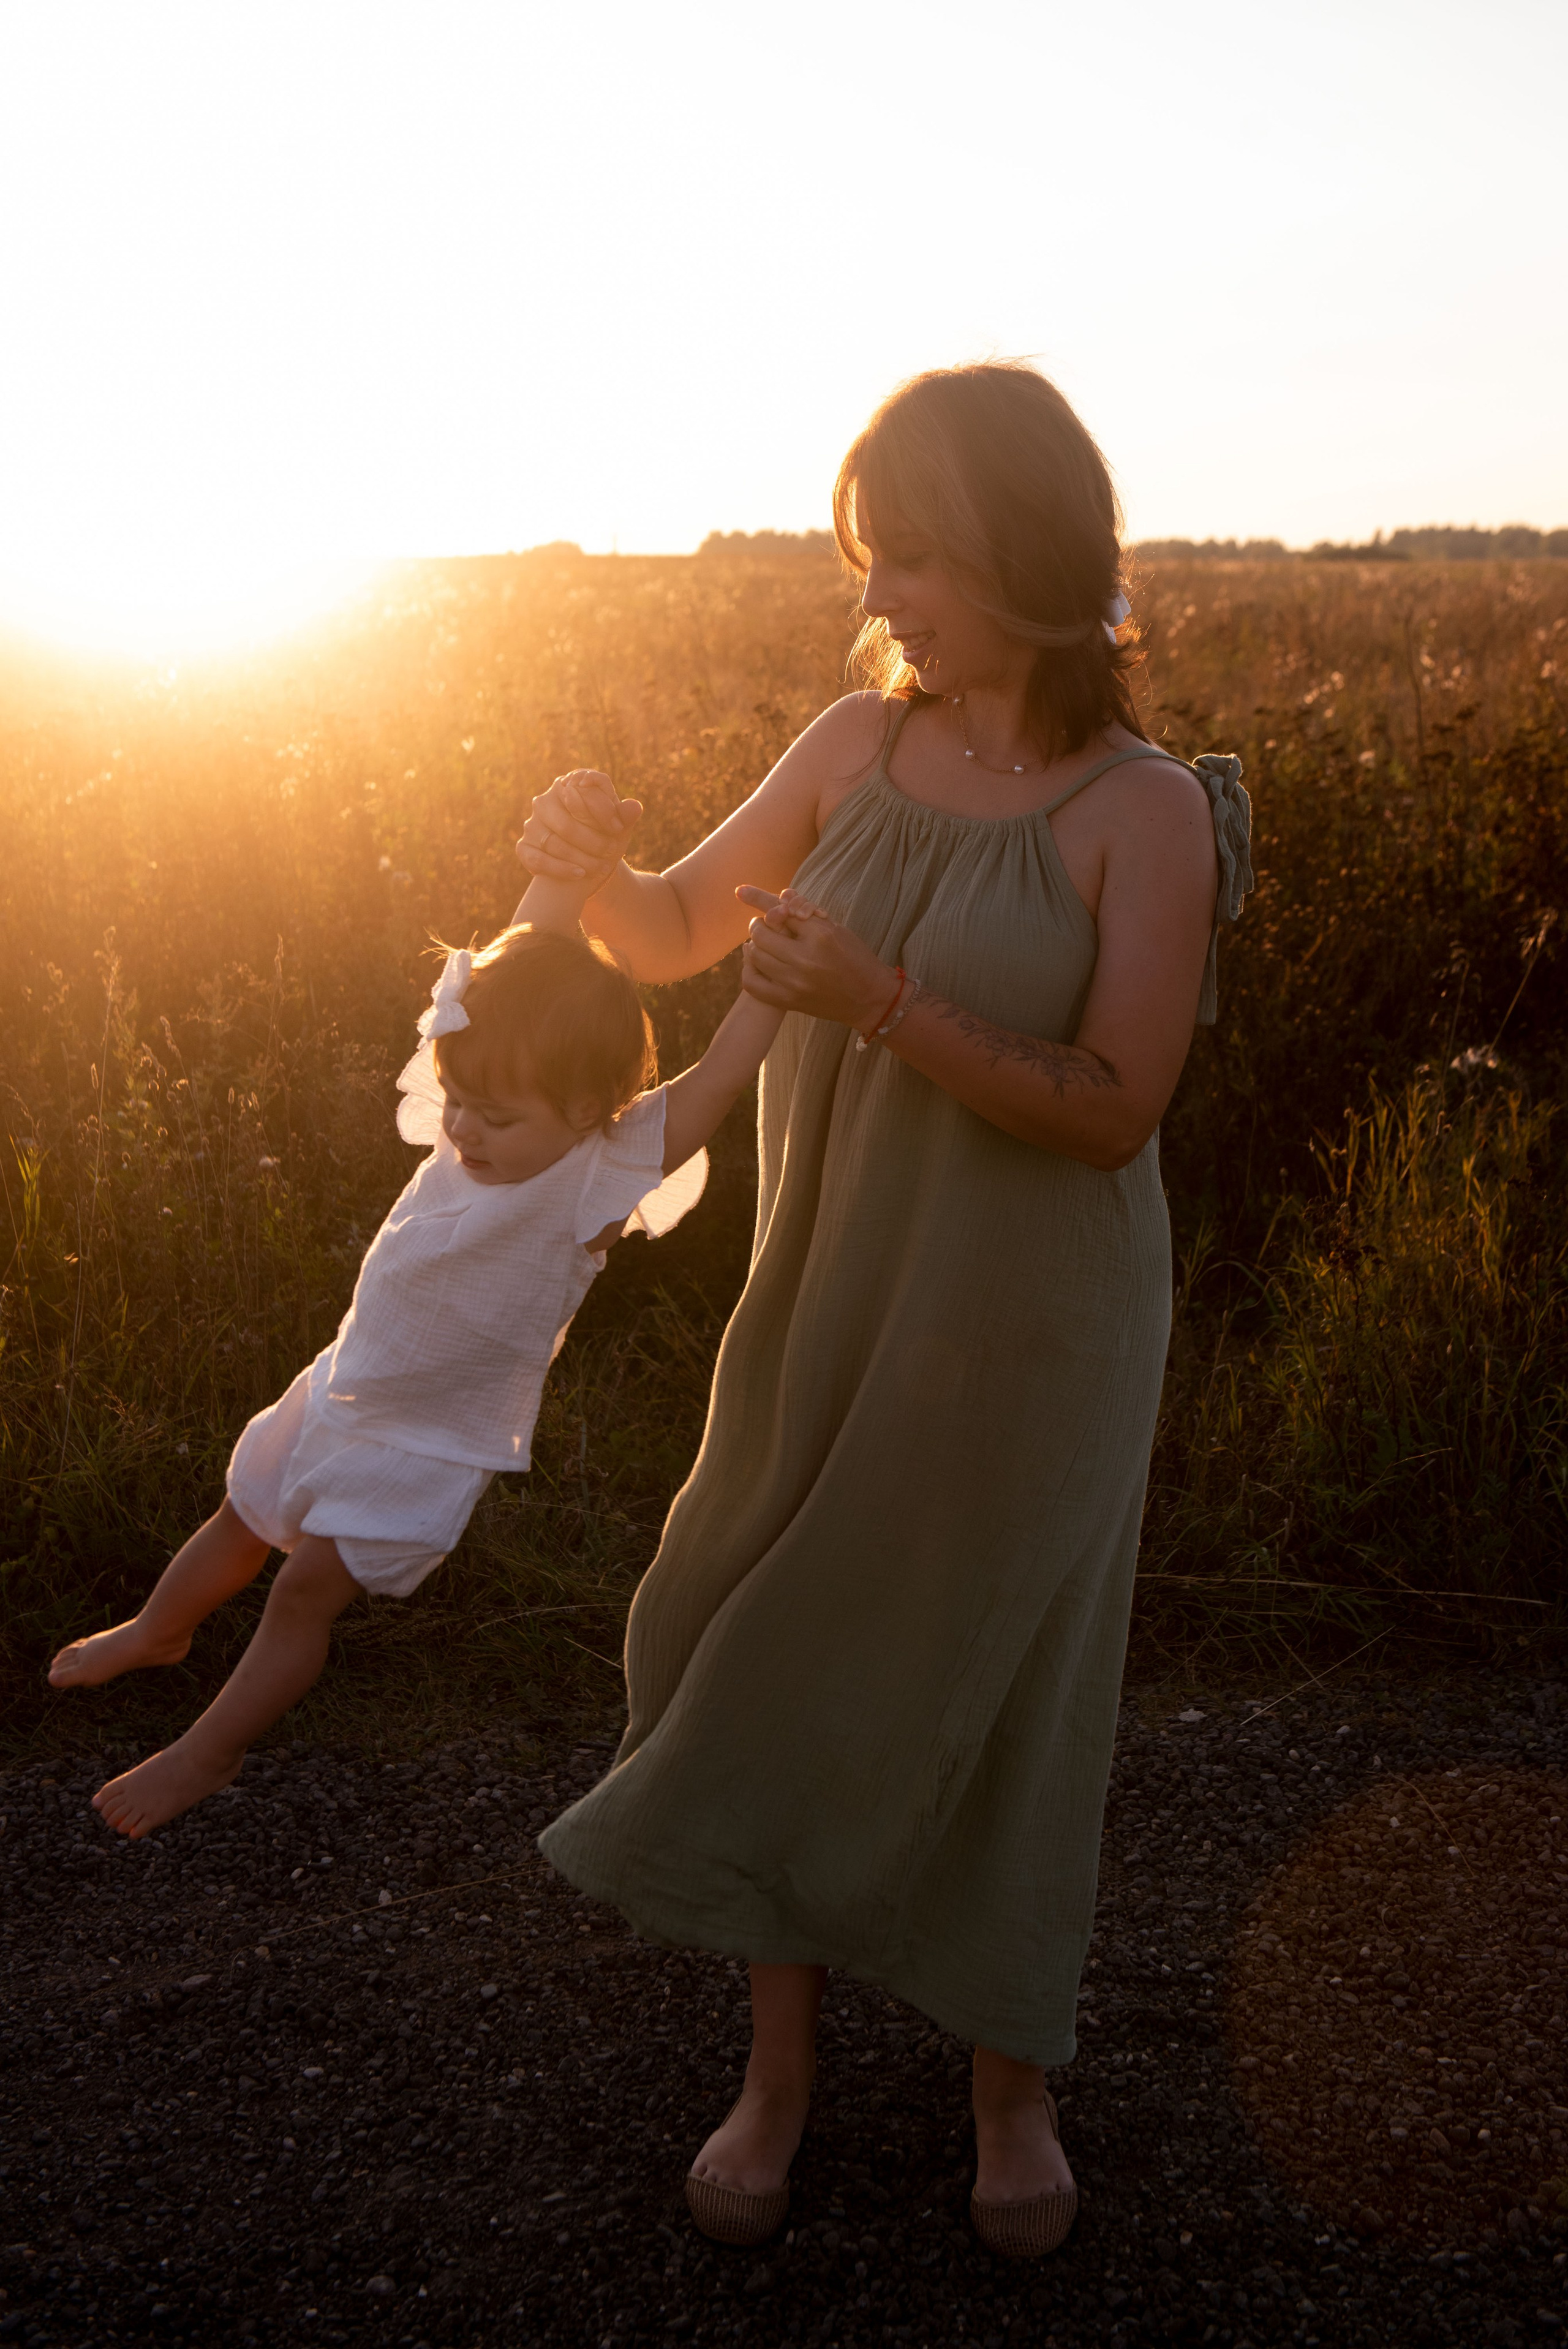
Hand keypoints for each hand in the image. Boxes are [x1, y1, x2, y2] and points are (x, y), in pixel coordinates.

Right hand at [516, 769, 642, 890]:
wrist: (585, 864)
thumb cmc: (602, 837)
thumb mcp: (617, 827)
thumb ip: (624, 816)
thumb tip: (635, 806)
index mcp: (567, 786)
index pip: (581, 789)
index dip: (602, 809)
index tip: (618, 828)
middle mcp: (545, 801)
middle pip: (567, 822)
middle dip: (593, 840)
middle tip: (612, 851)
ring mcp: (531, 825)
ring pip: (554, 842)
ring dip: (581, 857)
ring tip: (601, 867)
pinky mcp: (524, 847)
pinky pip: (539, 859)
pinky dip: (561, 869)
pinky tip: (580, 873)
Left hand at [735, 885, 895, 1031]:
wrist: (870, 998)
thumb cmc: (856, 958)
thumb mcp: (837, 929)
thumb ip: (807, 913)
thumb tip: (782, 895)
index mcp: (821, 935)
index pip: (781, 910)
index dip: (762, 900)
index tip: (741, 891)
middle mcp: (805, 958)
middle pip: (762, 932)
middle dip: (758, 924)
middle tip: (762, 924)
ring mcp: (794, 982)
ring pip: (755, 955)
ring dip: (753, 944)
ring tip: (761, 942)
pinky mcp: (788, 1001)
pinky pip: (752, 983)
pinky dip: (748, 969)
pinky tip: (754, 962)